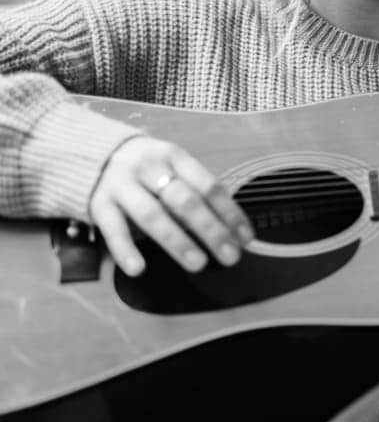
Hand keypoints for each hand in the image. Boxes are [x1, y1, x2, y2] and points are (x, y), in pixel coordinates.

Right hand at [88, 137, 253, 276]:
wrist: (88, 152)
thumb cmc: (145, 169)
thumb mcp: (171, 169)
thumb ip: (194, 194)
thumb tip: (231, 231)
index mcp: (174, 157)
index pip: (209, 186)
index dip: (230, 213)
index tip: (246, 239)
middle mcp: (149, 168)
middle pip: (185, 201)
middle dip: (211, 230)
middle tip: (231, 257)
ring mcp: (122, 185)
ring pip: (152, 215)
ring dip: (177, 241)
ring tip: (198, 264)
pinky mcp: (98, 203)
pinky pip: (113, 229)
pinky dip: (125, 249)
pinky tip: (139, 269)